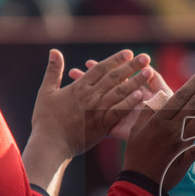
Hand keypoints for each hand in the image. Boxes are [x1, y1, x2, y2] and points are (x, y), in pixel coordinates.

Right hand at [30, 48, 154, 158]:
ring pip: (119, 92)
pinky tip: (140, 95)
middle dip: (131, 67)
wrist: (49, 144)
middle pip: (114, 78)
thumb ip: (53, 71)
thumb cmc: (45, 119)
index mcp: (78, 87)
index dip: (115, 60)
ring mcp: (96, 110)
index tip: (129, 53)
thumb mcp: (46, 92)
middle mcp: (90, 96)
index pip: (100, 69)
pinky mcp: (101, 125)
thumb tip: (54, 51)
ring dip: (135, 81)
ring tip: (149, 73)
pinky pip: (118, 111)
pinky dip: (129, 103)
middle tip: (145, 57)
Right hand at [123, 67, 194, 189]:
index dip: (194, 83)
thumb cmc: (136, 154)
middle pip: (194, 106)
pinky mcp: (184, 158)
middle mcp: (171, 129)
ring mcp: (179, 144)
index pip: (180, 97)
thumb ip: (148, 111)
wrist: (139, 182)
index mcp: (159, 120)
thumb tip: (158, 96)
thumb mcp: (136, 130)